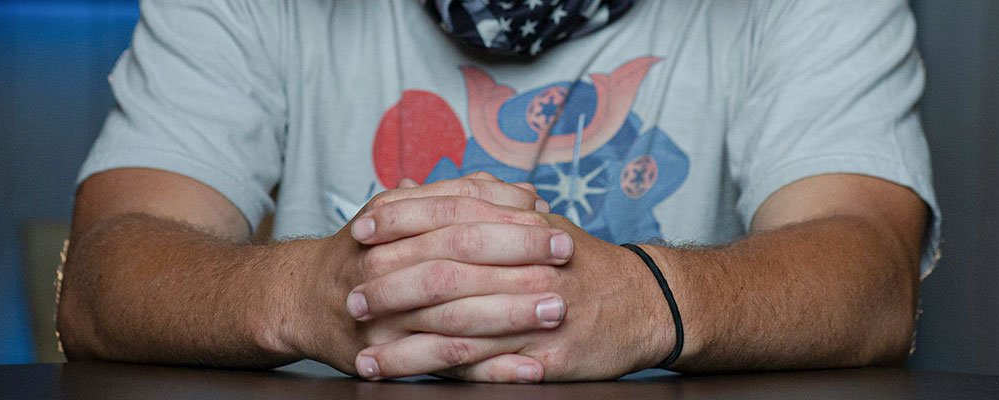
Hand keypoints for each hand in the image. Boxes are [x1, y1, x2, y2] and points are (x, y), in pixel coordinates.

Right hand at [283, 173, 570, 377]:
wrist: (306, 299)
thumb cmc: (370, 250)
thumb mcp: (405, 211)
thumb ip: (464, 198)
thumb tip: (526, 193)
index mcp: (394, 221)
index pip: (460, 212)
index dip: (509, 218)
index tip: (555, 224)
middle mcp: (386, 262)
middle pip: (460, 258)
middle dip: (518, 261)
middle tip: (565, 263)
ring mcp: (385, 312)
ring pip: (456, 313)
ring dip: (511, 315)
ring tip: (555, 313)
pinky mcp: (387, 355)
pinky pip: (446, 363)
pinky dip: (492, 368)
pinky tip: (530, 368)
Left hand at [352, 213, 675, 381]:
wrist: (647, 303)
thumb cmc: (580, 262)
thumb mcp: (532, 220)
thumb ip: (469, 203)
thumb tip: (404, 189)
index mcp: (521, 225)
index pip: (450, 213)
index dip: (402, 221)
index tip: (359, 230)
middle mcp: (526, 265)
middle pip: (446, 272)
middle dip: (392, 288)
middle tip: (351, 300)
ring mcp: (535, 313)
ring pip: (458, 328)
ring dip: (405, 346)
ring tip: (364, 356)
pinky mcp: (544, 358)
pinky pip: (485, 368)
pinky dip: (442, 377)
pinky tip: (412, 382)